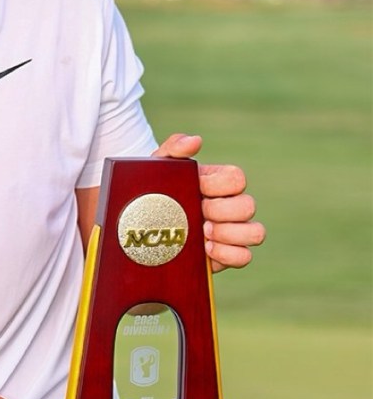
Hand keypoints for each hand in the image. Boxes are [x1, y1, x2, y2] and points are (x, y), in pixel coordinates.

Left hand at [152, 133, 265, 271]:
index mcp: (220, 182)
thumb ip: (174, 148)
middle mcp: (231, 206)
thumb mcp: (159, 167)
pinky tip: (205, 249)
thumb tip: (196, 141)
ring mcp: (232, 232)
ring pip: (256, 232)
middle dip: (220, 210)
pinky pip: (245, 258)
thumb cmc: (155, 191)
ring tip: (203, 232)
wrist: (142, 224)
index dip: (218, 185)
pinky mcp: (227, 255)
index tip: (195, 188)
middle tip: (197, 213)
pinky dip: (228, 254)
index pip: (237, 178)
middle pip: (248, 206)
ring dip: (229, 233)